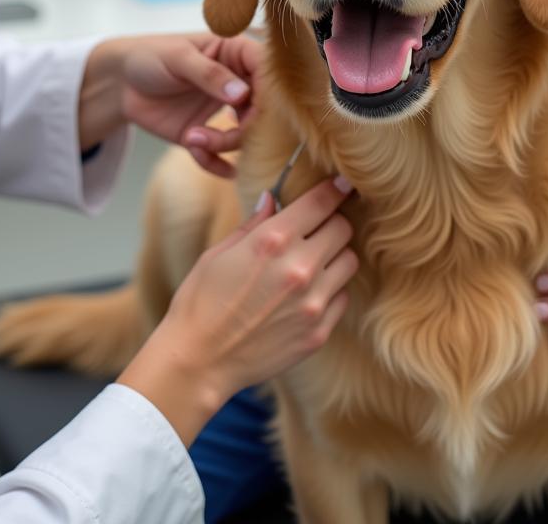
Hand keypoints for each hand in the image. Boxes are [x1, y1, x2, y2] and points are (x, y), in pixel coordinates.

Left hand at [78, 33, 261, 175]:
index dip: (269, 92)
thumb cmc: (149, 56)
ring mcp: (223, 112)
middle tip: (225, 134)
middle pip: (263, 110)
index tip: (253, 107)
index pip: (267, 71)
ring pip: (245, 136)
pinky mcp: (206, 135)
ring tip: (193, 139)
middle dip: (247, 128)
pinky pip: (221, 157)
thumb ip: (209, 74)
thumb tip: (242, 94)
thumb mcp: (178, 58)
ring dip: (224, 145)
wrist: (119, 83)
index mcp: (236, 55)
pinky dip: (214, 163)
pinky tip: (198, 155)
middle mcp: (237, 84)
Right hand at [118, 176, 357, 443]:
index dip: (336, 188)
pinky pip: (342, 298)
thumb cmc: (200, 303)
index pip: (321, 202)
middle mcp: (300, 268)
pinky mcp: (319, 332)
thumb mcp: (219, 253)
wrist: (198, 363)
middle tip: (317, 229)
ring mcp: (313, 302)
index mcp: (273, 241)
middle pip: (343, 228)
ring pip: (349, 261)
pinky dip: (331, 290)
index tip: (343, 184)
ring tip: (313, 263)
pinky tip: (307, 294)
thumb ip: (254, 223)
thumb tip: (273, 198)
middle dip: (332, 223)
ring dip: (335, 256)